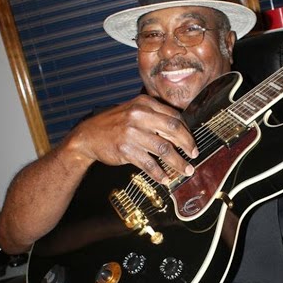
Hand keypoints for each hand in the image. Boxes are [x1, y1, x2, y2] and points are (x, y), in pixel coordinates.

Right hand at [63, 94, 198, 184]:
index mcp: (143, 103)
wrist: (87, 136)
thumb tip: (179, 132)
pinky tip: (165, 178)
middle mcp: (138, 115)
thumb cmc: (113, 125)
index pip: (173, 116)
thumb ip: (153, 117)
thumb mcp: (132, 111)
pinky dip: (159, 173)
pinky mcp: (125, 149)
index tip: (192, 142)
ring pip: (164, 149)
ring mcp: (131, 133)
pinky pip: (149, 164)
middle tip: (194, 155)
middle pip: (173, 130)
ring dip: (178, 162)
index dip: (186, 131)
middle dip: (187, 145)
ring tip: (185, 170)